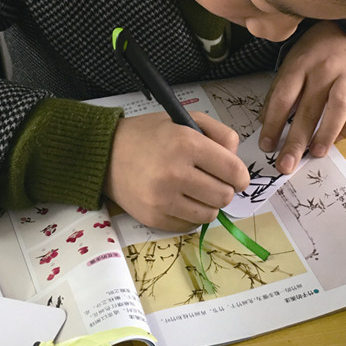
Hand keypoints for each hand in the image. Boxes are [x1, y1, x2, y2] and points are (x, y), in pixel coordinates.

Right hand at [104, 111, 249, 232]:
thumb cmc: (148, 135)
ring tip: (195, 190)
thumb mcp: (184, 120)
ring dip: (208, 204)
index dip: (240, 176)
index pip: (233, 171)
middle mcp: (175, 173)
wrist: (105, 153)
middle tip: (212, 181)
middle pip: (224, 196)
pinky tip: (179, 199)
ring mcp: (163, 199)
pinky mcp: (153, 218)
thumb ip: (218, 133)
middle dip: (224, 189)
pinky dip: (190, 214)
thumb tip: (237, 159)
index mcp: (186, 144)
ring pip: (210, 214)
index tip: (236, 176)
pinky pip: (189, 225)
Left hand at [258, 21, 345, 173]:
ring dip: (326, 133)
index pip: (283, 98)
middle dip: (296, 140)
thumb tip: (264, 122)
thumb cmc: (317, 51)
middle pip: (308, 108)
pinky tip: (340, 139)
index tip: (266, 146)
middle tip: (286, 165)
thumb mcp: (293, 62)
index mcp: (300, 64)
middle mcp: (324, 69)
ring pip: (337, 107)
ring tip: (316, 153)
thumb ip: (280, 91)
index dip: (273, 123)